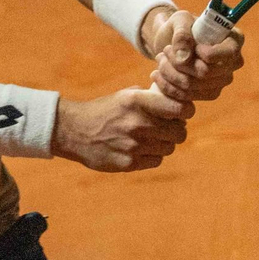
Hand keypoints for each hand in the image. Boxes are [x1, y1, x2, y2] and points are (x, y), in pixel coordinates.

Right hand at [53, 87, 193, 171]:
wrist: (72, 131)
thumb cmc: (102, 111)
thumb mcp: (124, 96)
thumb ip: (149, 97)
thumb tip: (173, 99)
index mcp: (137, 102)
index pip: (179, 109)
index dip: (186, 112)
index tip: (183, 113)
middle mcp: (138, 123)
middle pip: (179, 132)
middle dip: (176, 130)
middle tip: (168, 128)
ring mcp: (134, 145)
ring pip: (169, 148)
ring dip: (164, 144)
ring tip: (152, 139)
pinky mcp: (128, 163)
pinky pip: (156, 161)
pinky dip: (153, 156)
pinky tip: (141, 149)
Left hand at [144, 9, 244, 103]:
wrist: (172, 42)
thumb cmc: (181, 26)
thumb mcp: (179, 20)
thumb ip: (182, 34)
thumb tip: (184, 58)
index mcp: (234, 40)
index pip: (227, 54)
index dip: (204, 52)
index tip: (190, 44)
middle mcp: (234, 62)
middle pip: (205, 72)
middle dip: (178, 62)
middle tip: (165, 50)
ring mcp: (223, 80)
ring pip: (192, 86)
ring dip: (169, 72)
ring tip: (160, 58)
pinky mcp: (210, 93)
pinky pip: (187, 96)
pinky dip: (167, 86)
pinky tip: (157, 73)